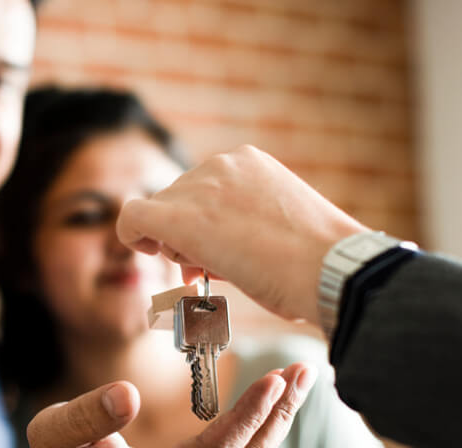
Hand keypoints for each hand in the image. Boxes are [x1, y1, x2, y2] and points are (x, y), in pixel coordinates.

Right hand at [0, 363, 315, 447]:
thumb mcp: (53, 436)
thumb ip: (85, 417)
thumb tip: (126, 394)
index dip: (246, 419)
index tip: (273, 382)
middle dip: (277, 417)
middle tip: (303, 372)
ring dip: (275, 424)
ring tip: (297, 380)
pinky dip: (258, 434)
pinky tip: (272, 404)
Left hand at [116, 145, 366, 322]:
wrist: (329, 268)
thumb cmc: (315, 263)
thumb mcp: (278, 229)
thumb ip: (239, 230)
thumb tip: (202, 255)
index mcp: (248, 163)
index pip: (204, 190)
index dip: (202, 222)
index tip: (216, 251)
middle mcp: (220, 165)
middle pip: (178, 199)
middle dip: (185, 235)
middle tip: (205, 270)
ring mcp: (199, 188)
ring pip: (161, 212)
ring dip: (173, 244)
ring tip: (210, 270)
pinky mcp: (178, 217)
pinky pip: (134, 217)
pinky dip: (132, 233)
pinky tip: (145, 249)